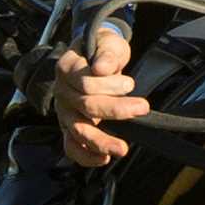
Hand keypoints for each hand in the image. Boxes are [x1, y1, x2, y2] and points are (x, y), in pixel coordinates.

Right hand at [50, 25, 141, 167]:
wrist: (95, 59)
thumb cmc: (103, 51)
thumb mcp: (108, 44)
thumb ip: (106, 54)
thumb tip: (101, 68)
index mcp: (66, 68)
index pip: (84, 83)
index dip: (108, 85)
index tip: (130, 83)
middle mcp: (62, 92)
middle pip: (85, 107)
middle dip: (115, 109)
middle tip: (142, 107)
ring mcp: (64, 112)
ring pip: (79, 131)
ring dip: (101, 142)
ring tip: (122, 149)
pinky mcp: (70, 128)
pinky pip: (72, 147)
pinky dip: (86, 157)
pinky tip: (104, 159)